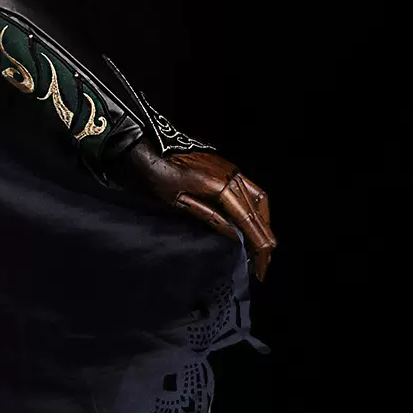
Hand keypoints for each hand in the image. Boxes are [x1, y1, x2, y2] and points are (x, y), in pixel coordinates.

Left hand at [110, 141, 275, 281]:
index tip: (261, 263)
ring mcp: (232, 169)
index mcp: (220, 186)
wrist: (148, 150)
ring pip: (258, 200)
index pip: (247, 219)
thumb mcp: (178, 202)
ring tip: (264, 246)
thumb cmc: (157, 176)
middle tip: (265, 262)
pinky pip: (251, 189)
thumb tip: (234, 235)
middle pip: (256, 211)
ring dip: (263, 223)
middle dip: (264, 238)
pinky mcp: (227, 168)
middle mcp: (232, 175)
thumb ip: (208, 217)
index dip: (257, 243)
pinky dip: (258, 208)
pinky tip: (256, 220)